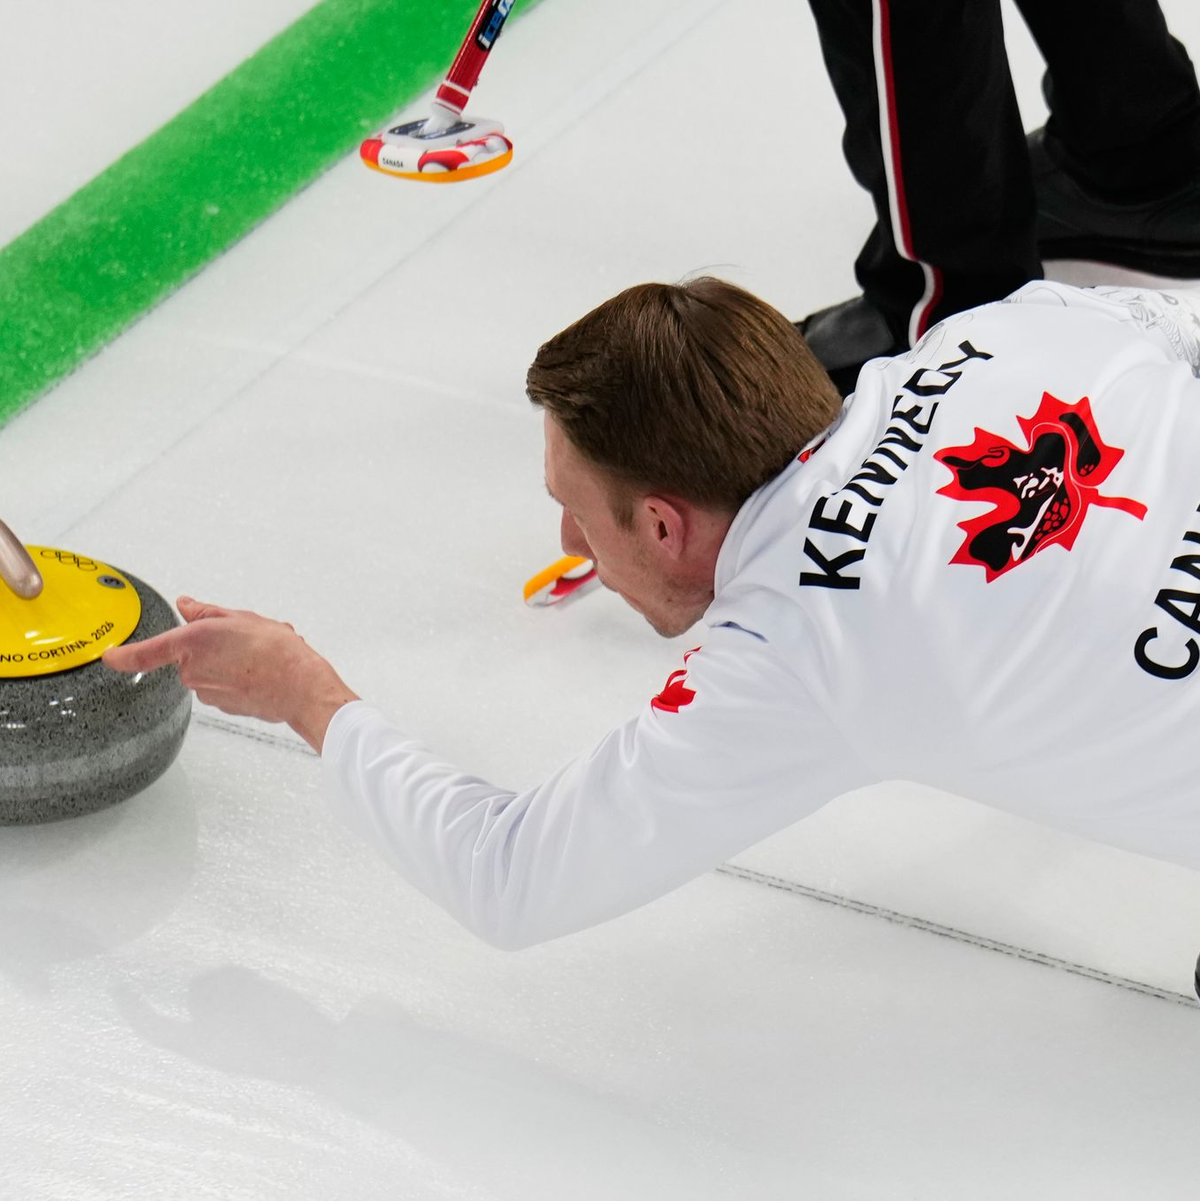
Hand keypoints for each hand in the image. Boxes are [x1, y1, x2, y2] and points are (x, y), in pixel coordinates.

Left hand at [102, 597, 359, 747]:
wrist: (299, 686)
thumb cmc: (275, 652)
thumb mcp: (240, 618)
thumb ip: (206, 612)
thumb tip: (187, 605)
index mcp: (191, 643)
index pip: (145, 653)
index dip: (124, 655)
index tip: (110, 656)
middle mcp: (192, 670)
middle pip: (191, 654)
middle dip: (212, 645)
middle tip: (243, 636)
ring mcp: (206, 691)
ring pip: (210, 669)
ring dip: (229, 660)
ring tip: (259, 654)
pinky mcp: (223, 705)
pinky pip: (224, 685)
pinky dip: (239, 677)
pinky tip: (262, 669)